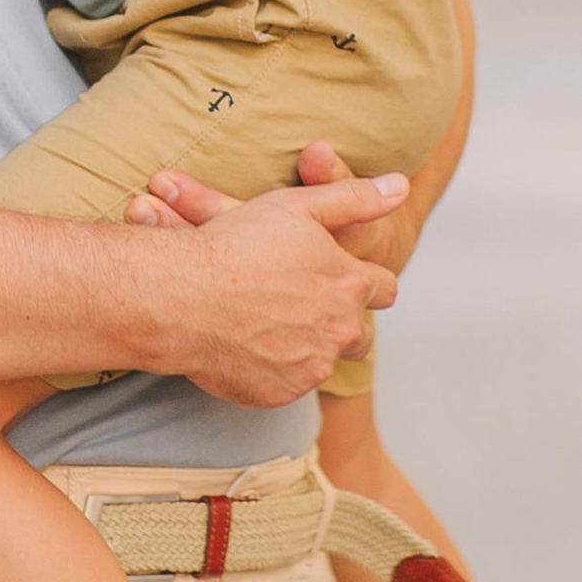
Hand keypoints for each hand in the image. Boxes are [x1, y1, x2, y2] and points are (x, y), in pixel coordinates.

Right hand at [129, 159, 402, 405]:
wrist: (180, 296)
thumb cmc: (236, 244)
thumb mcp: (299, 207)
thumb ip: (355, 198)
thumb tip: (400, 187)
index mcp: (350, 283)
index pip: (384, 288)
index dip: (363, 281)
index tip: (336, 277)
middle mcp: (341, 330)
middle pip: (359, 332)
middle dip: (339, 319)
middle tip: (300, 303)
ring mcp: (311, 367)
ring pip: (324, 359)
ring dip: (308, 345)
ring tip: (270, 322)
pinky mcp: (280, 393)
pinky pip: (288, 382)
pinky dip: (274, 367)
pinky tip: (247, 343)